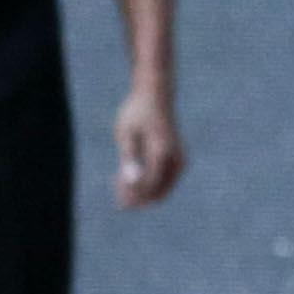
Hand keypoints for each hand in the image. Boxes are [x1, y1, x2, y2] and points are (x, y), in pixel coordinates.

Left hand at [112, 82, 184, 207]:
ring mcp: (180, 161)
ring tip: (119, 183)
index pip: (149, 184)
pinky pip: (164, 182)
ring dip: (142, 193)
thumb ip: (129, 158)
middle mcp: (176, 159)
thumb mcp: (126, 133)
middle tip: (116, 195)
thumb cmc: (137, 113)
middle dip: (137, 198)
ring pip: (163, 190)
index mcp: (161, 153)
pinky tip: (130, 175)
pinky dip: (149, 185)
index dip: (131, 193)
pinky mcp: (178, 161)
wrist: (156, 95)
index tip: (114, 185)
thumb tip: (131, 180)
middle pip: (159, 192)